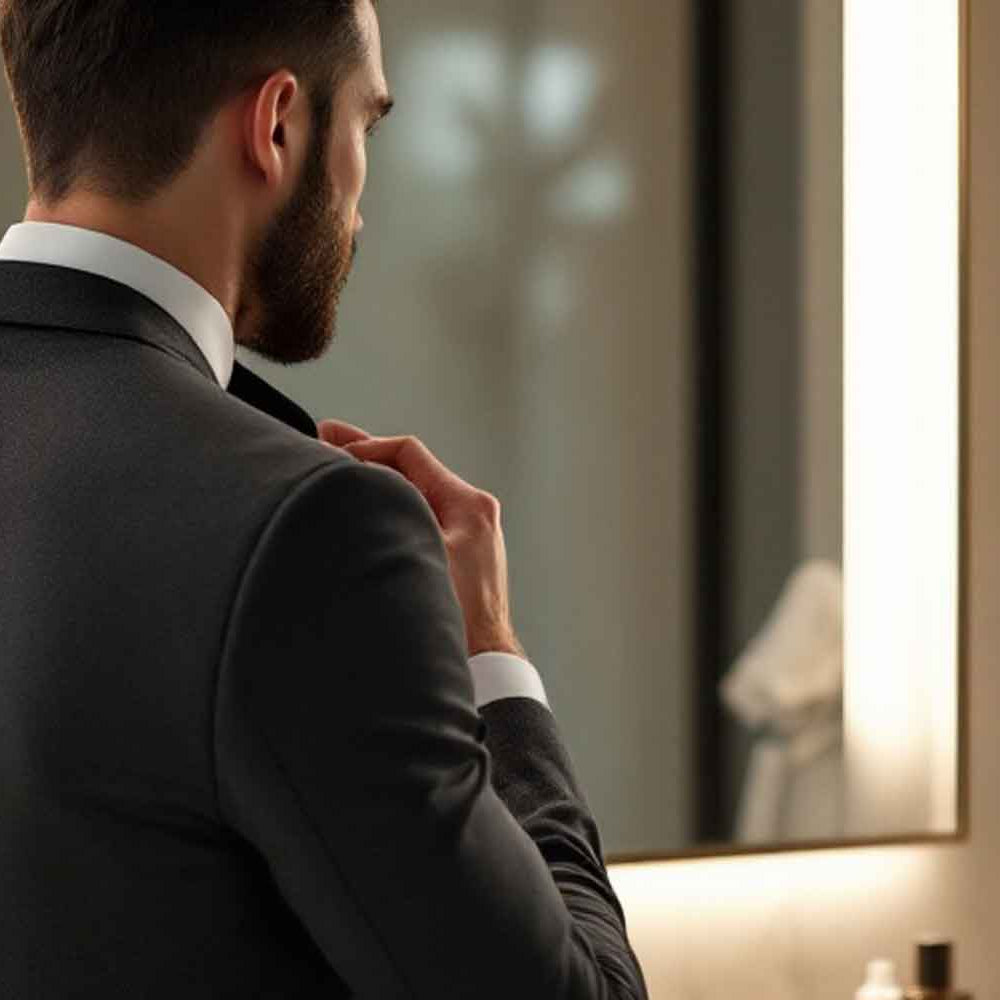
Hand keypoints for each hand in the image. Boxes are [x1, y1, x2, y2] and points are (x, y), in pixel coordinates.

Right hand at [317, 419, 525, 659]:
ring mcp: (466, 536)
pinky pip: (415, 519)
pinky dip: (385, 509)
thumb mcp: (413, 552)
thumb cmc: (455, 620)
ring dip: (373, 484)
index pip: (409, 454)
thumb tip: (350, 477)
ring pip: (410, 495)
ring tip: (332, 469)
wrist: (483, 668)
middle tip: (322, 437)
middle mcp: (471, 514)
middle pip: (409, 471)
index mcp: (469, 506)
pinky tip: (356, 511)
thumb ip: (385, 509)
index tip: (331, 450)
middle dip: (364, 456)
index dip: (366, 446)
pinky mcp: (456, 558)